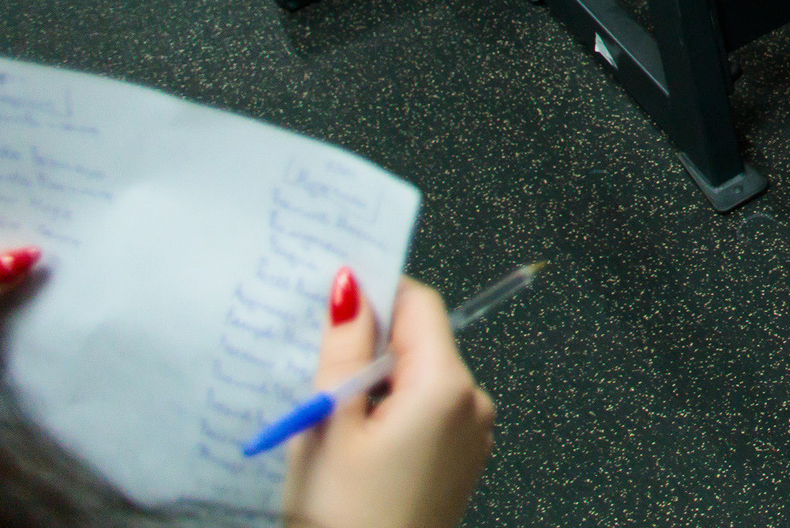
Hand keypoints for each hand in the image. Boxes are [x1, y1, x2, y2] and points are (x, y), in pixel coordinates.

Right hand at [279, 275, 493, 527]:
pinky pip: (426, 416)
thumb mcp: (330, 423)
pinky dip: (391, 415)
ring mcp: (472, 436)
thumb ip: (344, 348)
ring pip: (420, 381)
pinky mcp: (458, 463)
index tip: (329, 304)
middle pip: (421, 343)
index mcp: (448, 385)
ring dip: (377, 386)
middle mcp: (473, 402)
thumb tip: (352, 285)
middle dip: (370, 348)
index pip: (419, 304)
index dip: (375, 297)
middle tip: (316, 370)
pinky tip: (352, 445)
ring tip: (329, 418)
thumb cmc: (344, 516)